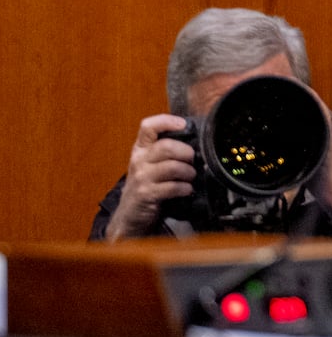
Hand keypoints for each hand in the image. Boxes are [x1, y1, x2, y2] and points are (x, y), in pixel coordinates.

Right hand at [103, 114, 195, 241]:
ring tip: (190, 176)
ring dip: (188, 172)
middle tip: (192, 160)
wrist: (130, 215)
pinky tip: (187, 190)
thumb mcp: (151, 163)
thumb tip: (197, 140)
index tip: (183, 124)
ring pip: (173, 166)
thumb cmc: (148, 184)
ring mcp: (141, 178)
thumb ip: (167, 150)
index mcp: (141, 148)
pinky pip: (173, 187)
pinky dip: (185, 188)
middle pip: (167, 146)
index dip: (167, 121)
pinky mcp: (146, 194)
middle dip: (186, 152)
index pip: (148, 126)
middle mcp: (138, 160)